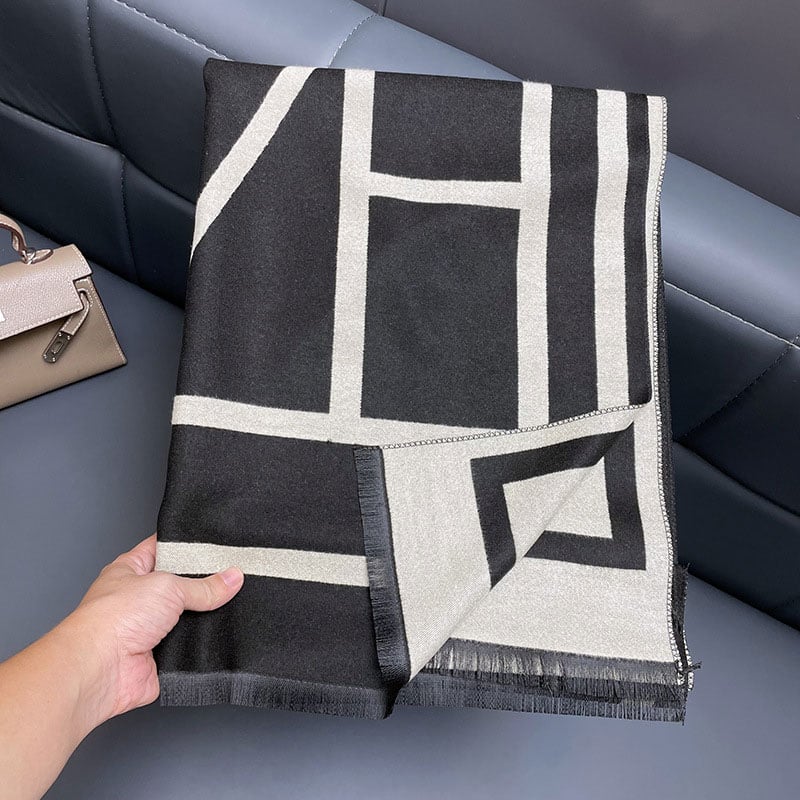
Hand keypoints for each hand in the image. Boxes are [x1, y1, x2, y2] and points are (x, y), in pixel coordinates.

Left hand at [58, 534, 243, 731]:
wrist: (100, 669)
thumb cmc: (112, 619)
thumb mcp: (168, 587)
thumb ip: (203, 585)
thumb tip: (231, 578)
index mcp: (131, 571)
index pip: (163, 549)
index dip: (186, 544)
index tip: (214, 542)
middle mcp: (138, 599)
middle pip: (180, 586)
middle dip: (202, 584)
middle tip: (230, 575)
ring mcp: (148, 629)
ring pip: (187, 618)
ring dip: (203, 617)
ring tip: (229, 604)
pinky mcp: (159, 657)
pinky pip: (190, 648)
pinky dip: (202, 646)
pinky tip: (219, 637)